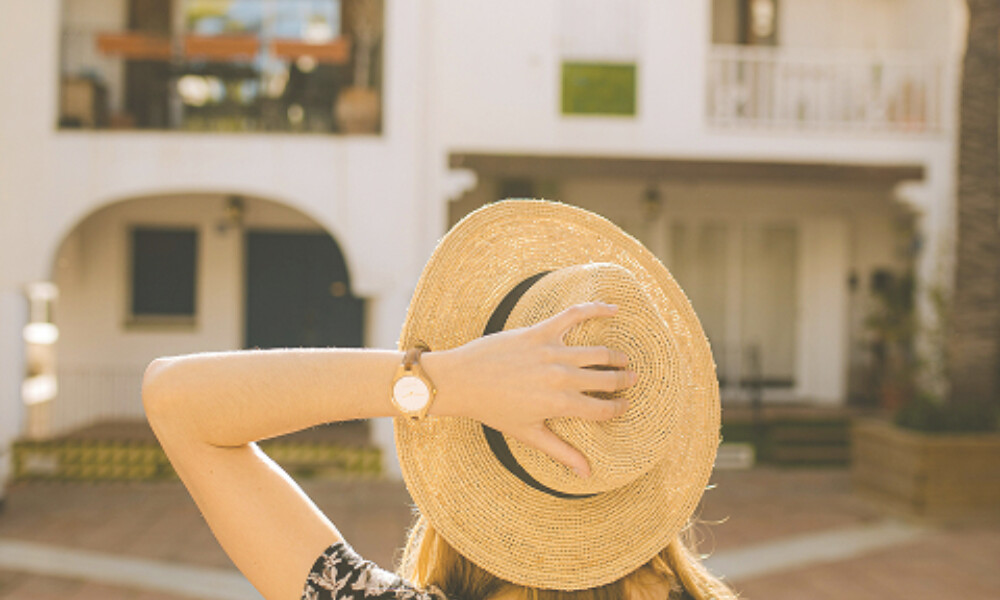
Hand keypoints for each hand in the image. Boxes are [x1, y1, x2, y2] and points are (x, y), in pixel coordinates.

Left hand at [423, 302, 635, 476]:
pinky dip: (596, 309)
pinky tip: (613, 309)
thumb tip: (587, 475)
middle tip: (633, 379)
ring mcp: (551, 352)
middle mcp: (560, 377)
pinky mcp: (539, 331)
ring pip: (597, 352)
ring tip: (624, 358)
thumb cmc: (493, 410)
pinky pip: (574, 315)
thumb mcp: (528, 434)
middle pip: (605, 379)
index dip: (618, 409)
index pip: (601, 409)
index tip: (626, 406)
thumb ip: (561, 452)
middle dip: (624, 381)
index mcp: (559, 405)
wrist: (461, 381)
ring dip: (616, 355)